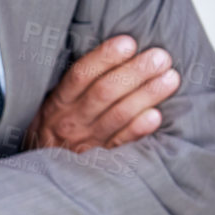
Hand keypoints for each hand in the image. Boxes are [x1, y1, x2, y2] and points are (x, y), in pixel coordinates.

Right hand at [24, 36, 179, 152]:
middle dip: (135, 72)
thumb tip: (116, 51)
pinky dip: (138, 129)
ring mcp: (86, 140)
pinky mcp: (99, 159)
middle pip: (104, 92)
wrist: (43, 172)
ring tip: (170, 79)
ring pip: (118, 115)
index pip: (81, 74)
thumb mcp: (54, 102)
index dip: (105, 58)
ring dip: (146, 95)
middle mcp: (71, 120)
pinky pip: (121, 143)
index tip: (129, 42)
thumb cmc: (55, 127)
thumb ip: (77, 83)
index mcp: (58, 101)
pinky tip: (156, 116)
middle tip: (161, 57)